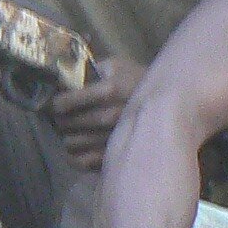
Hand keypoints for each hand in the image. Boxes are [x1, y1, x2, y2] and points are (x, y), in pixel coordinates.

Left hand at [45, 56, 144, 172]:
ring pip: (72, 143)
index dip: (56, 103)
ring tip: (71, 132)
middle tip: (61, 118)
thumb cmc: (136, 81)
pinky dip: (74, 157)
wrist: (171, 103)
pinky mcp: (116, 155)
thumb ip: (90, 69)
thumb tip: (62, 77)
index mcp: (110, 90)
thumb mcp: (117, 65)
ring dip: (66, 137)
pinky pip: (83, 162)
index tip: (56, 104)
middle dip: (60, 120)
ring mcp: (113, 138)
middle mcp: (111, 116)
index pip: (67, 101)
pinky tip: (78, 149)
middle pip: (67, 123)